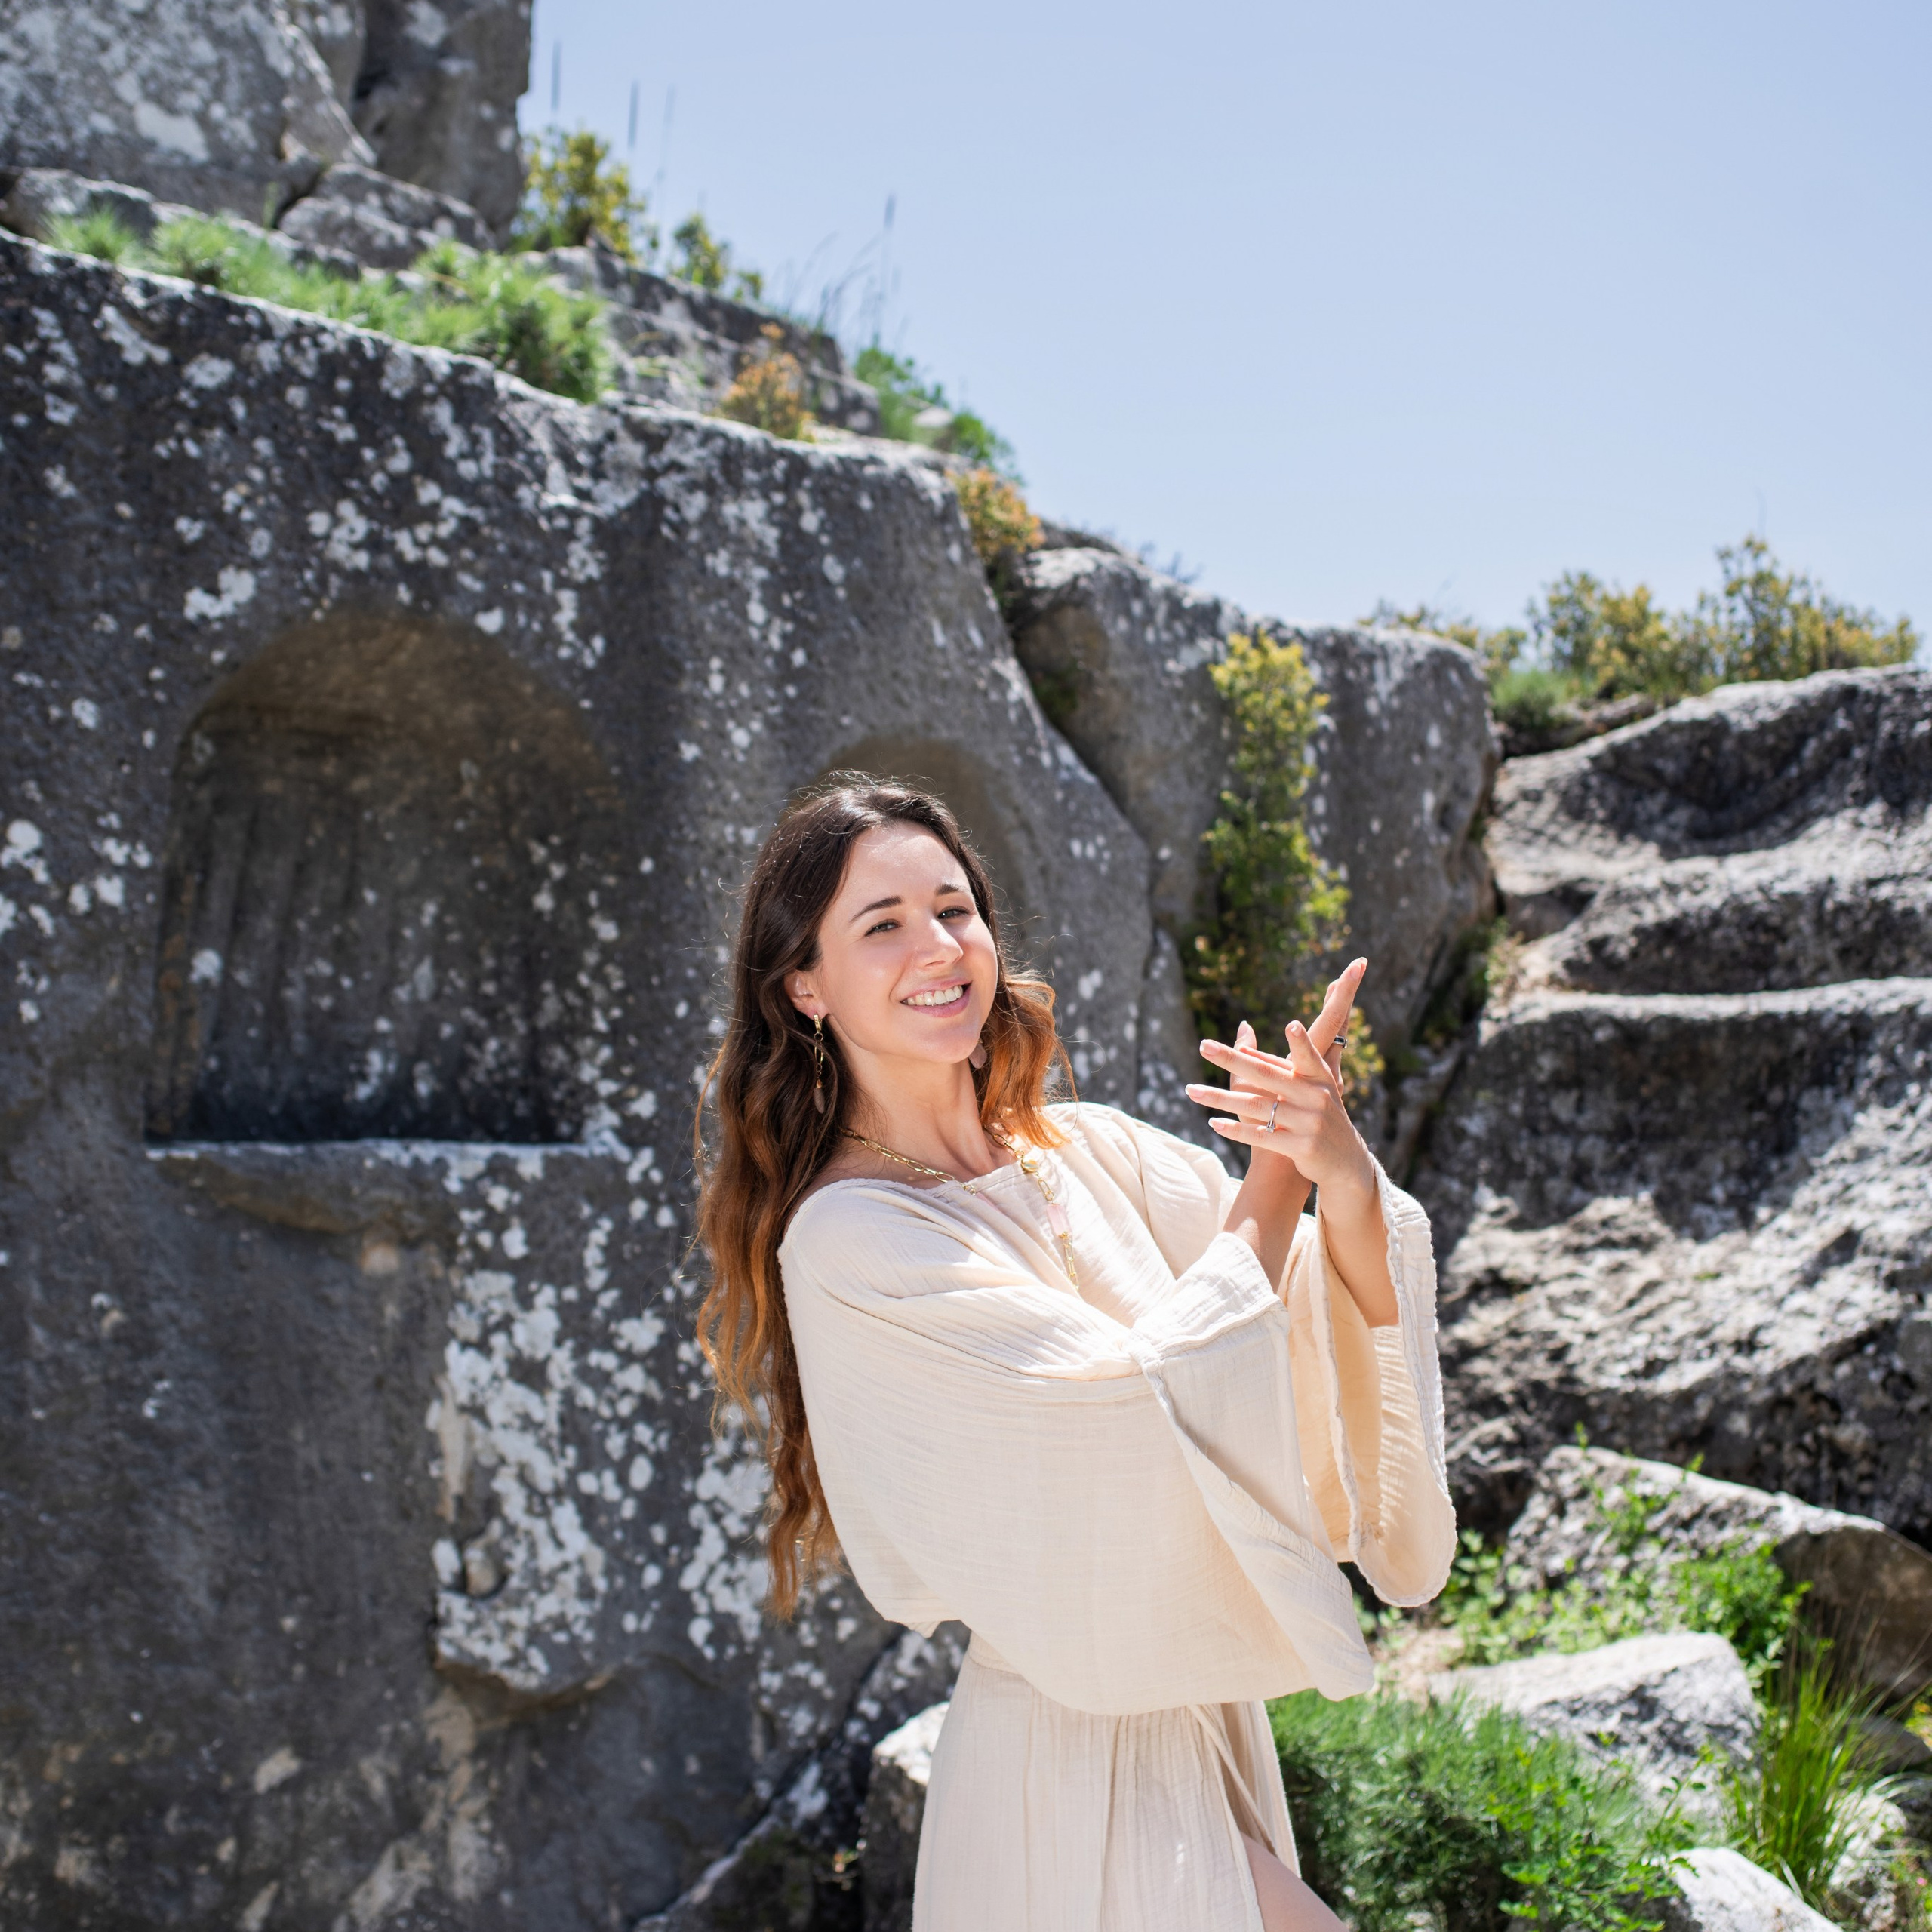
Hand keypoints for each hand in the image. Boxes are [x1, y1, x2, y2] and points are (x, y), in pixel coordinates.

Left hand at [1186, 959, 1375, 1201]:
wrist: (1344, 1162)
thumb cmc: (1318, 1116)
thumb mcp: (1311, 1087)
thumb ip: (1280, 1060)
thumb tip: (1243, 1029)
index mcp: (1320, 1078)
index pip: (1306, 1057)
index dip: (1300, 1043)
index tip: (1291, 1026)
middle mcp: (1317, 1098)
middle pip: (1266, 1076)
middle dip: (1232, 1060)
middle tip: (1203, 1046)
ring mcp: (1310, 1123)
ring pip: (1256, 1106)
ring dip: (1220, 1099)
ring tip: (1191, 1091)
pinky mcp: (1300, 1148)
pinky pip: (1262, 1136)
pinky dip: (1236, 1130)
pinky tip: (1214, 1123)